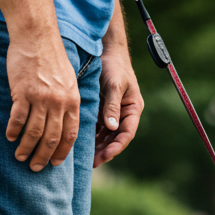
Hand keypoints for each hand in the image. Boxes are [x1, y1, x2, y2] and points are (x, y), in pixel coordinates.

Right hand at [4, 34, 80, 171]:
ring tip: (20, 157)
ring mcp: (41, 98)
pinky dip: (13, 130)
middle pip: (52, 137)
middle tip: (35, 167)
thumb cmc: (52, 58)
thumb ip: (68, 101)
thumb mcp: (70, 80)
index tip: (55, 163)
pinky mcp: (23, 92)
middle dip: (43, 156)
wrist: (37, 36)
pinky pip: (18, 117)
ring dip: (26, 148)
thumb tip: (65, 121)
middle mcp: (59, 103)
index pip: (69, 134)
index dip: (62, 151)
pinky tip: (9, 137)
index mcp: (72, 101)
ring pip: (34, 131)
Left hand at [94, 51, 143, 166]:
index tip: (105, 156)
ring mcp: (114, 112)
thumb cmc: (114, 66)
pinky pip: (98, 127)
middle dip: (105, 151)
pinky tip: (81, 143)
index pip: (127, 133)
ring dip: (98, 146)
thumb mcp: (114, 85)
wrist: (107, 51)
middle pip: (116, 138)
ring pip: (107, 135)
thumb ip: (112, 106)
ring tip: (86, 158)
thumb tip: (112, 127)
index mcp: (133, 109)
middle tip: (92, 163)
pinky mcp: (103, 109)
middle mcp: (124, 114)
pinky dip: (91, 136)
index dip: (116, 147)